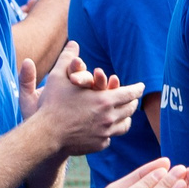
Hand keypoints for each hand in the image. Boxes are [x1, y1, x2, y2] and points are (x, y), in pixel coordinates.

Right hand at [26, 42, 143, 156]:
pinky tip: (109, 128)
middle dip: (133, 102)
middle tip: (133, 100)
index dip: (137, 89)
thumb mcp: (58, 77)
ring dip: (126, 118)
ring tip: (125, 114)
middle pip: (130, 109)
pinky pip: (111, 137)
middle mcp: (110, 117)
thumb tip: (73, 42)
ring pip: (124, 125)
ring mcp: (106, 133)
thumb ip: (68, 59)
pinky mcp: (100, 145)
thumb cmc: (52, 104)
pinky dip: (111, 131)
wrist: (46, 134)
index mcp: (105, 99)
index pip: (130, 93)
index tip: (141, 87)